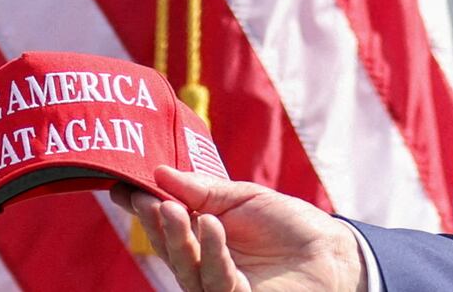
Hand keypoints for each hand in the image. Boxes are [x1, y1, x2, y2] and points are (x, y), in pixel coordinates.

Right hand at [111, 166, 366, 291]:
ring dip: (176, 236)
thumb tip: (159, 173)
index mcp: (203, 238)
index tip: (121, 186)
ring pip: (186, 266)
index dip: (142, 206)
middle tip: (142, 197)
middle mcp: (203, 265)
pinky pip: (217, 278)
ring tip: (170, 208)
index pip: (165, 224)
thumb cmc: (289, 224)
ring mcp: (218, 286)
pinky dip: (212, 250)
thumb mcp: (242, 197)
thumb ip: (203, 190)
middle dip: (152, 222)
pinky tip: (208, 223)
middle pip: (169, 247)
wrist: (330, 252)